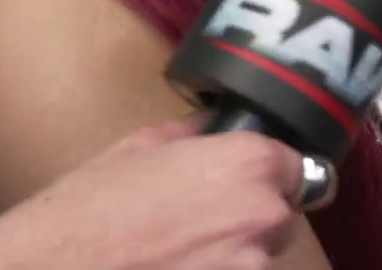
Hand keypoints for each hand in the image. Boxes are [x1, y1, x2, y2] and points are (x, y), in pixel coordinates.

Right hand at [0, 116, 304, 269]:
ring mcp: (249, 268)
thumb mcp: (137, 148)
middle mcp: (261, 217)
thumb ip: (194, 133)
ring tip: (177, 255)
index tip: (245, 187)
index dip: (271, 177)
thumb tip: (216, 126)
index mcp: (247, 166)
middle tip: (197, 225)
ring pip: (259, 257)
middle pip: (281, 217)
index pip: (298, 168)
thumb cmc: (83, 215)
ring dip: (232, 256)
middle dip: (250, 219)